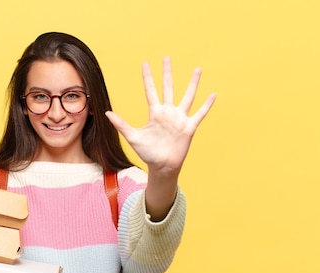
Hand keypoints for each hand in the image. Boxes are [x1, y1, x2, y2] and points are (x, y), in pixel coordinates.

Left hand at [106, 56, 215, 176]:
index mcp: (155, 113)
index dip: (148, 77)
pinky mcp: (189, 127)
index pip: (151, 90)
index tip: (145, 63)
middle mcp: (168, 112)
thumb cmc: (147, 153)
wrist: (162, 166)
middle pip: (168, 88)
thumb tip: (106, 113)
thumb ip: (122, 124)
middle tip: (167, 58)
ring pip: (188, 96)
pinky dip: (207, 105)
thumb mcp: (133, 137)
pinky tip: (213, 94)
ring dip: (192, 83)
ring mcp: (179, 118)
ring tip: (197, 69)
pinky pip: (200, 113)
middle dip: (167, 73)